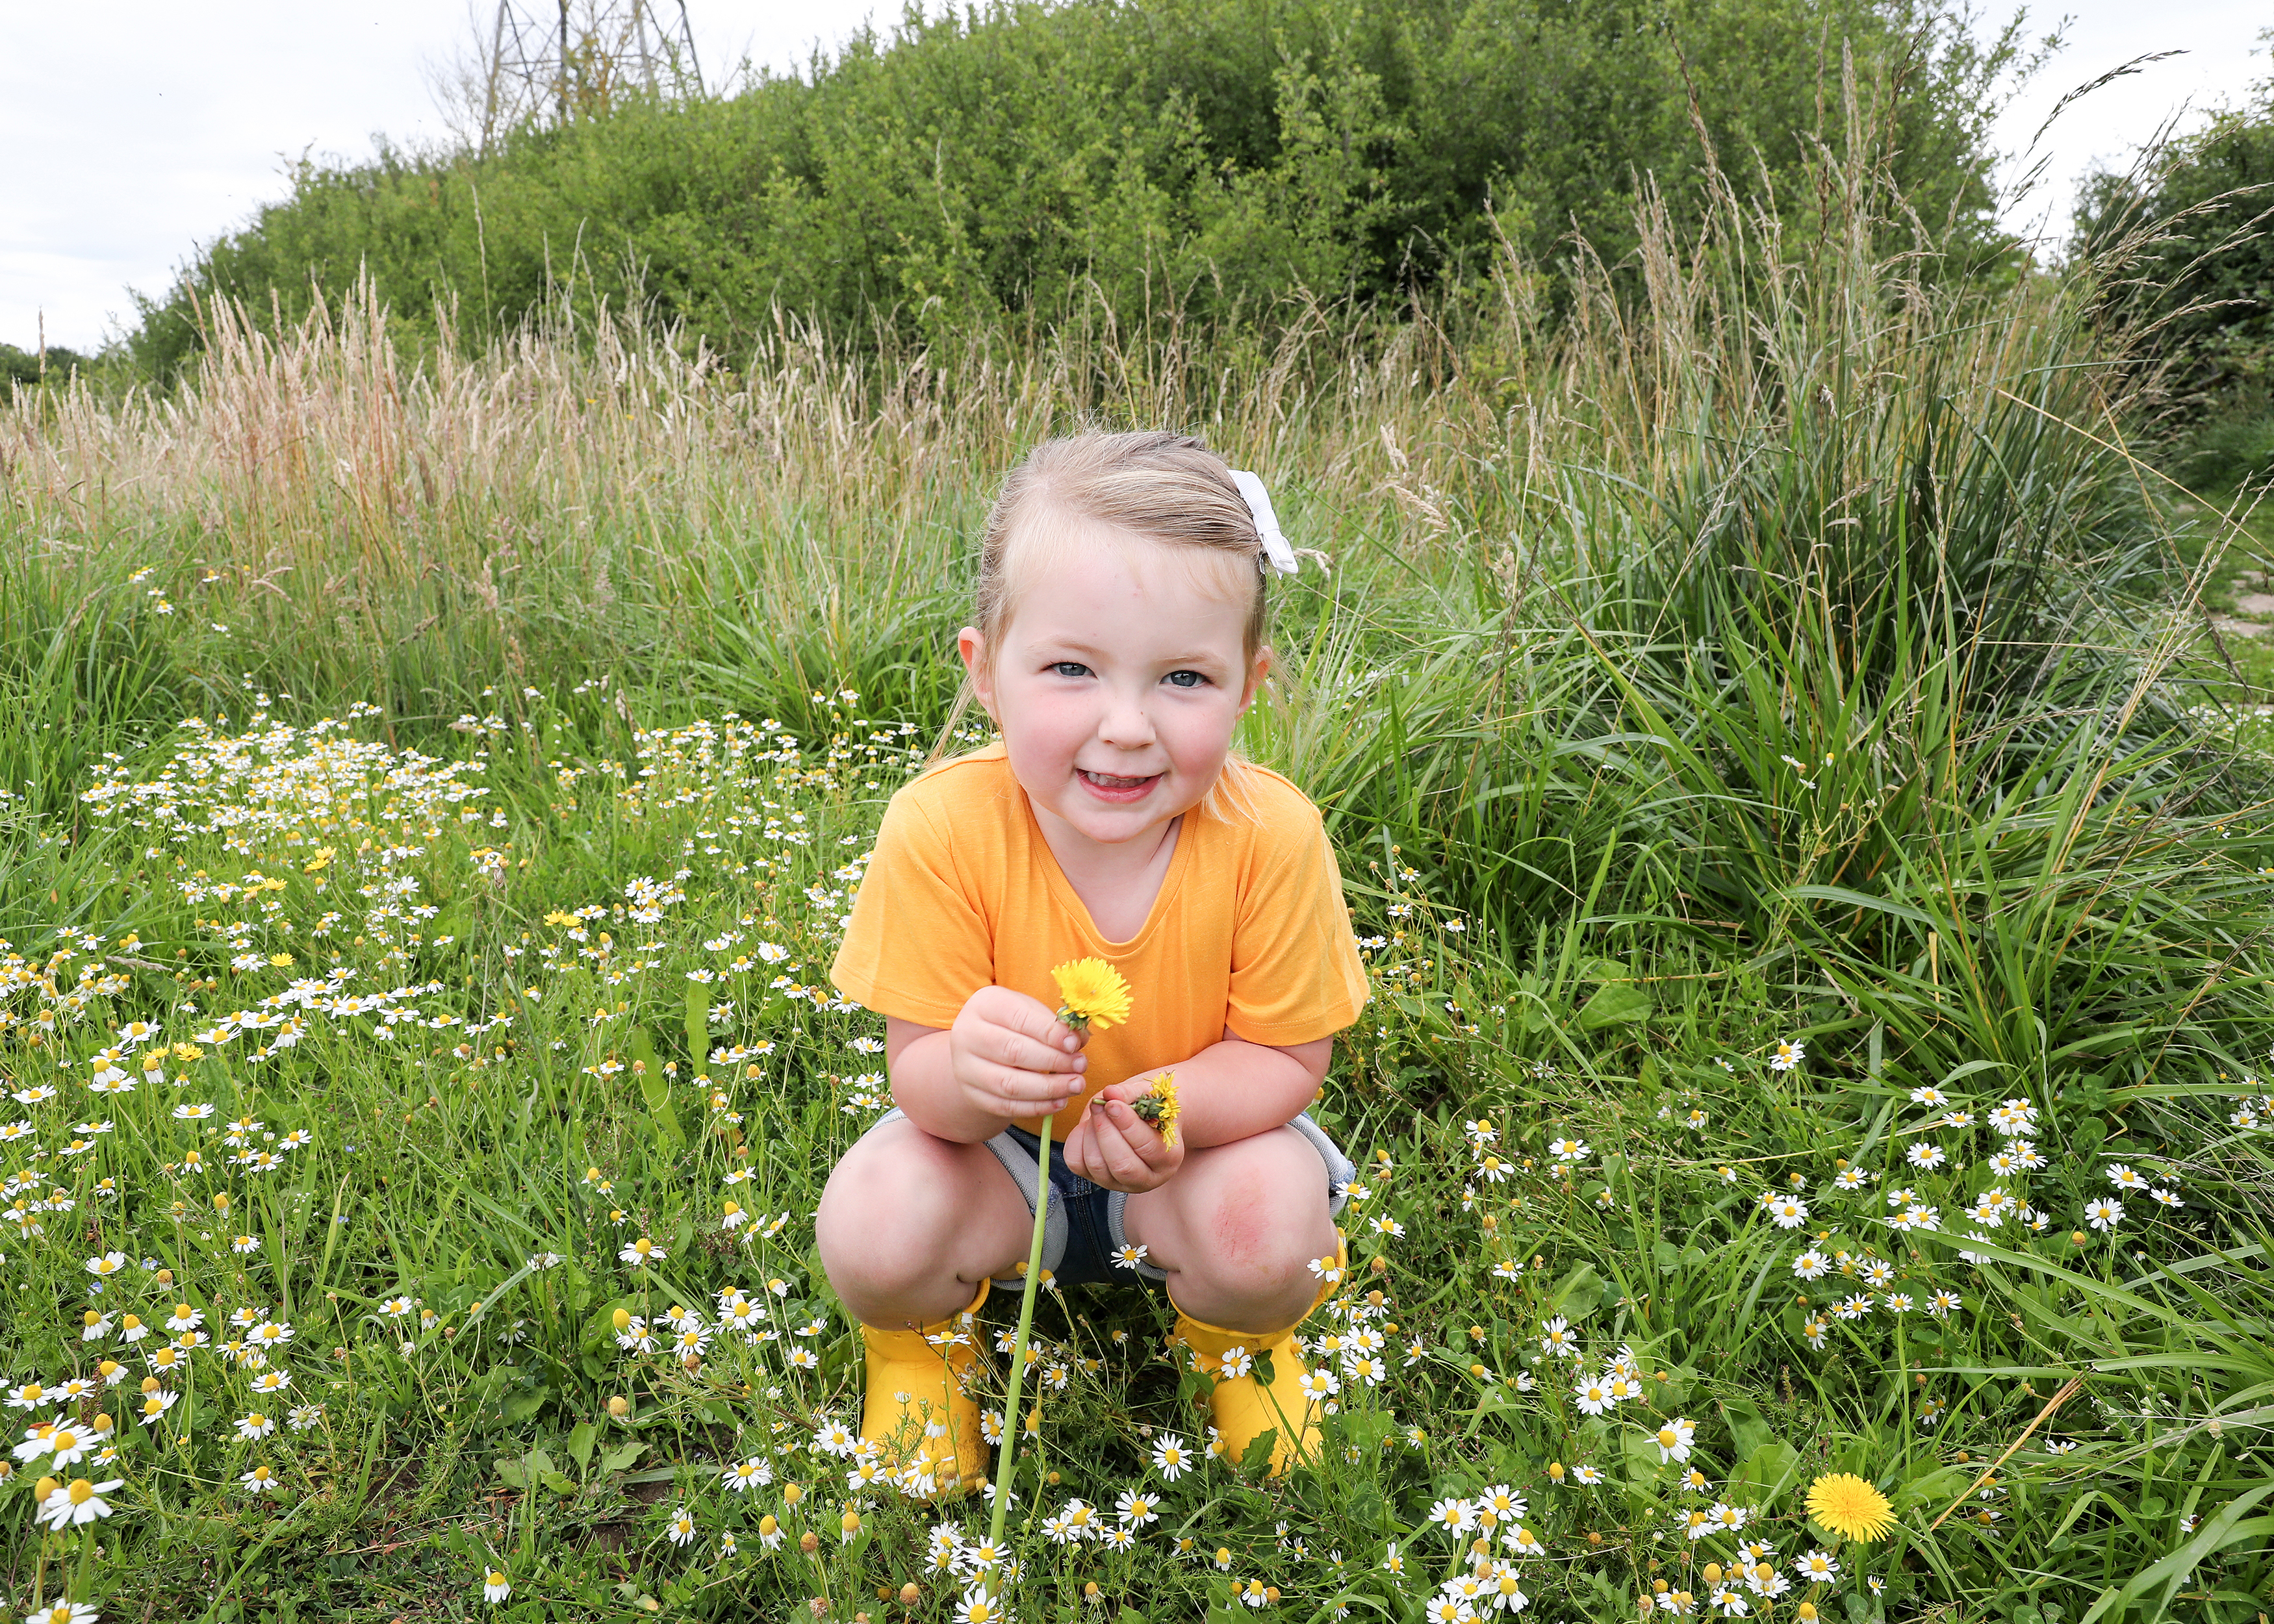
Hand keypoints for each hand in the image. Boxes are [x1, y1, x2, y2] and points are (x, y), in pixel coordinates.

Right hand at [948, 984, 1086, 1123]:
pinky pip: (1005, 1106)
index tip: (1074, 1044)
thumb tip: (1079, 1039)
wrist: (979, 1049)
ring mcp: (966, 1068)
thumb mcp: (1031, 1013)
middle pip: (1013, 1051)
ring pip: (1010, 1084)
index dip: (1049, 1033)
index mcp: (984, 1005)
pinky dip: (1036, 1107)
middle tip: (1080, 1065)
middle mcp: (967, 1035)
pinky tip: (1059, 1101)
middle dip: (1053, 1061)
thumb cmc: (1012, 1026)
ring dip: (1048, 1088)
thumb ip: (1054, 1024)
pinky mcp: (972, 1094)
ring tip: (1075, 1085)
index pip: (1019, 1019)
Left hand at [1059, 1078, 1183, 1193]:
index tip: (1113, 1104)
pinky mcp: (1095, 1178)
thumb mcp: (1148, 1096)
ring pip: (1097, 1165)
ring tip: (1096, 1111)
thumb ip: (1130, 1093)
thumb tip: (1110, 1092)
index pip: (1148, 1148)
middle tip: (1099, 1105)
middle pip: (1122, 1165)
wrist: (1143, 1120)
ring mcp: (1118, 1183)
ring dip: (1091, 1133)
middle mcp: (1146, 1178)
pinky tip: (1087, 1125)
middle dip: (1106, 1131)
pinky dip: (1076, 1140)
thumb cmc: (1150, 1107)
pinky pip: (1077, 1163)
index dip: (1127, 1125)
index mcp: (1168, 1159)